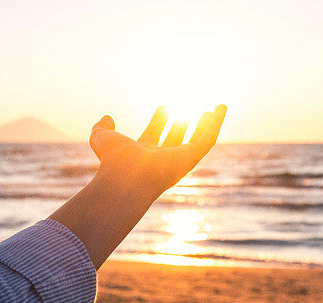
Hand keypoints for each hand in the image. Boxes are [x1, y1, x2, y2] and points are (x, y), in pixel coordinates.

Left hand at [88, 105, 226, 197]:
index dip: (159, 120)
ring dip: (204, 125)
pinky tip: (221, 108)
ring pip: (196, 140)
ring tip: (212, 109)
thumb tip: (107, 118)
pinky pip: (208, 139)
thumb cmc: (113, 160)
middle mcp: (163, 158)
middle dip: (182, 124)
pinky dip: (217, 123)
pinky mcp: (192, 157)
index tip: (164, 106)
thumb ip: (101, 128)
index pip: (154, 135)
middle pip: (176, 139)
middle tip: (188, 109)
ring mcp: (179, 159)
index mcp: (144, 154)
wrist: (127, 176)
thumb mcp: (102, 138)